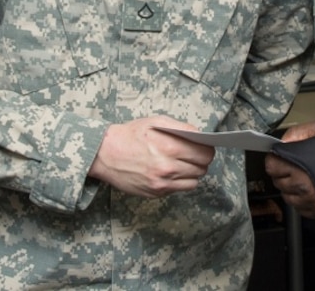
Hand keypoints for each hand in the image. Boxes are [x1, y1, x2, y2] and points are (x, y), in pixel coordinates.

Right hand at [88, 116, 214, 197]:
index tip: (205, 147)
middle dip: (202, 161)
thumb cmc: (132, 135)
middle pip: (202, 168)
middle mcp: (167, 167)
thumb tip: (201, 136)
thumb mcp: (157, 122)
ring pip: (194, 181)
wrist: (106, 154)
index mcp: (170, 147)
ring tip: (185, 164)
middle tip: (195, 155)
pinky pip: (180, 189)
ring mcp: (162, 182)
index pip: (205, 153)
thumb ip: (182, 128)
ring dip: (193, 172)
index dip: (208, 149)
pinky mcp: (156, 192)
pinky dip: (181, 181)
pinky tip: (174, 172)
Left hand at [265, 118, 314, 217]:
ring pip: (288, 197)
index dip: (276, 159)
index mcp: (298, 165)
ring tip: (306, 178)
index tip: (282, 156)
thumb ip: (299, 132)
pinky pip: (300, 209)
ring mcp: (309, 202)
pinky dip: (302, 200)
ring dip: (292, 187)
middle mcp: (301, 186)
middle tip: (296, 165)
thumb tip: (283, 142)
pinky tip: (313, 190)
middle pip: (278, 181)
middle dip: (283, 172)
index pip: (271, 166)